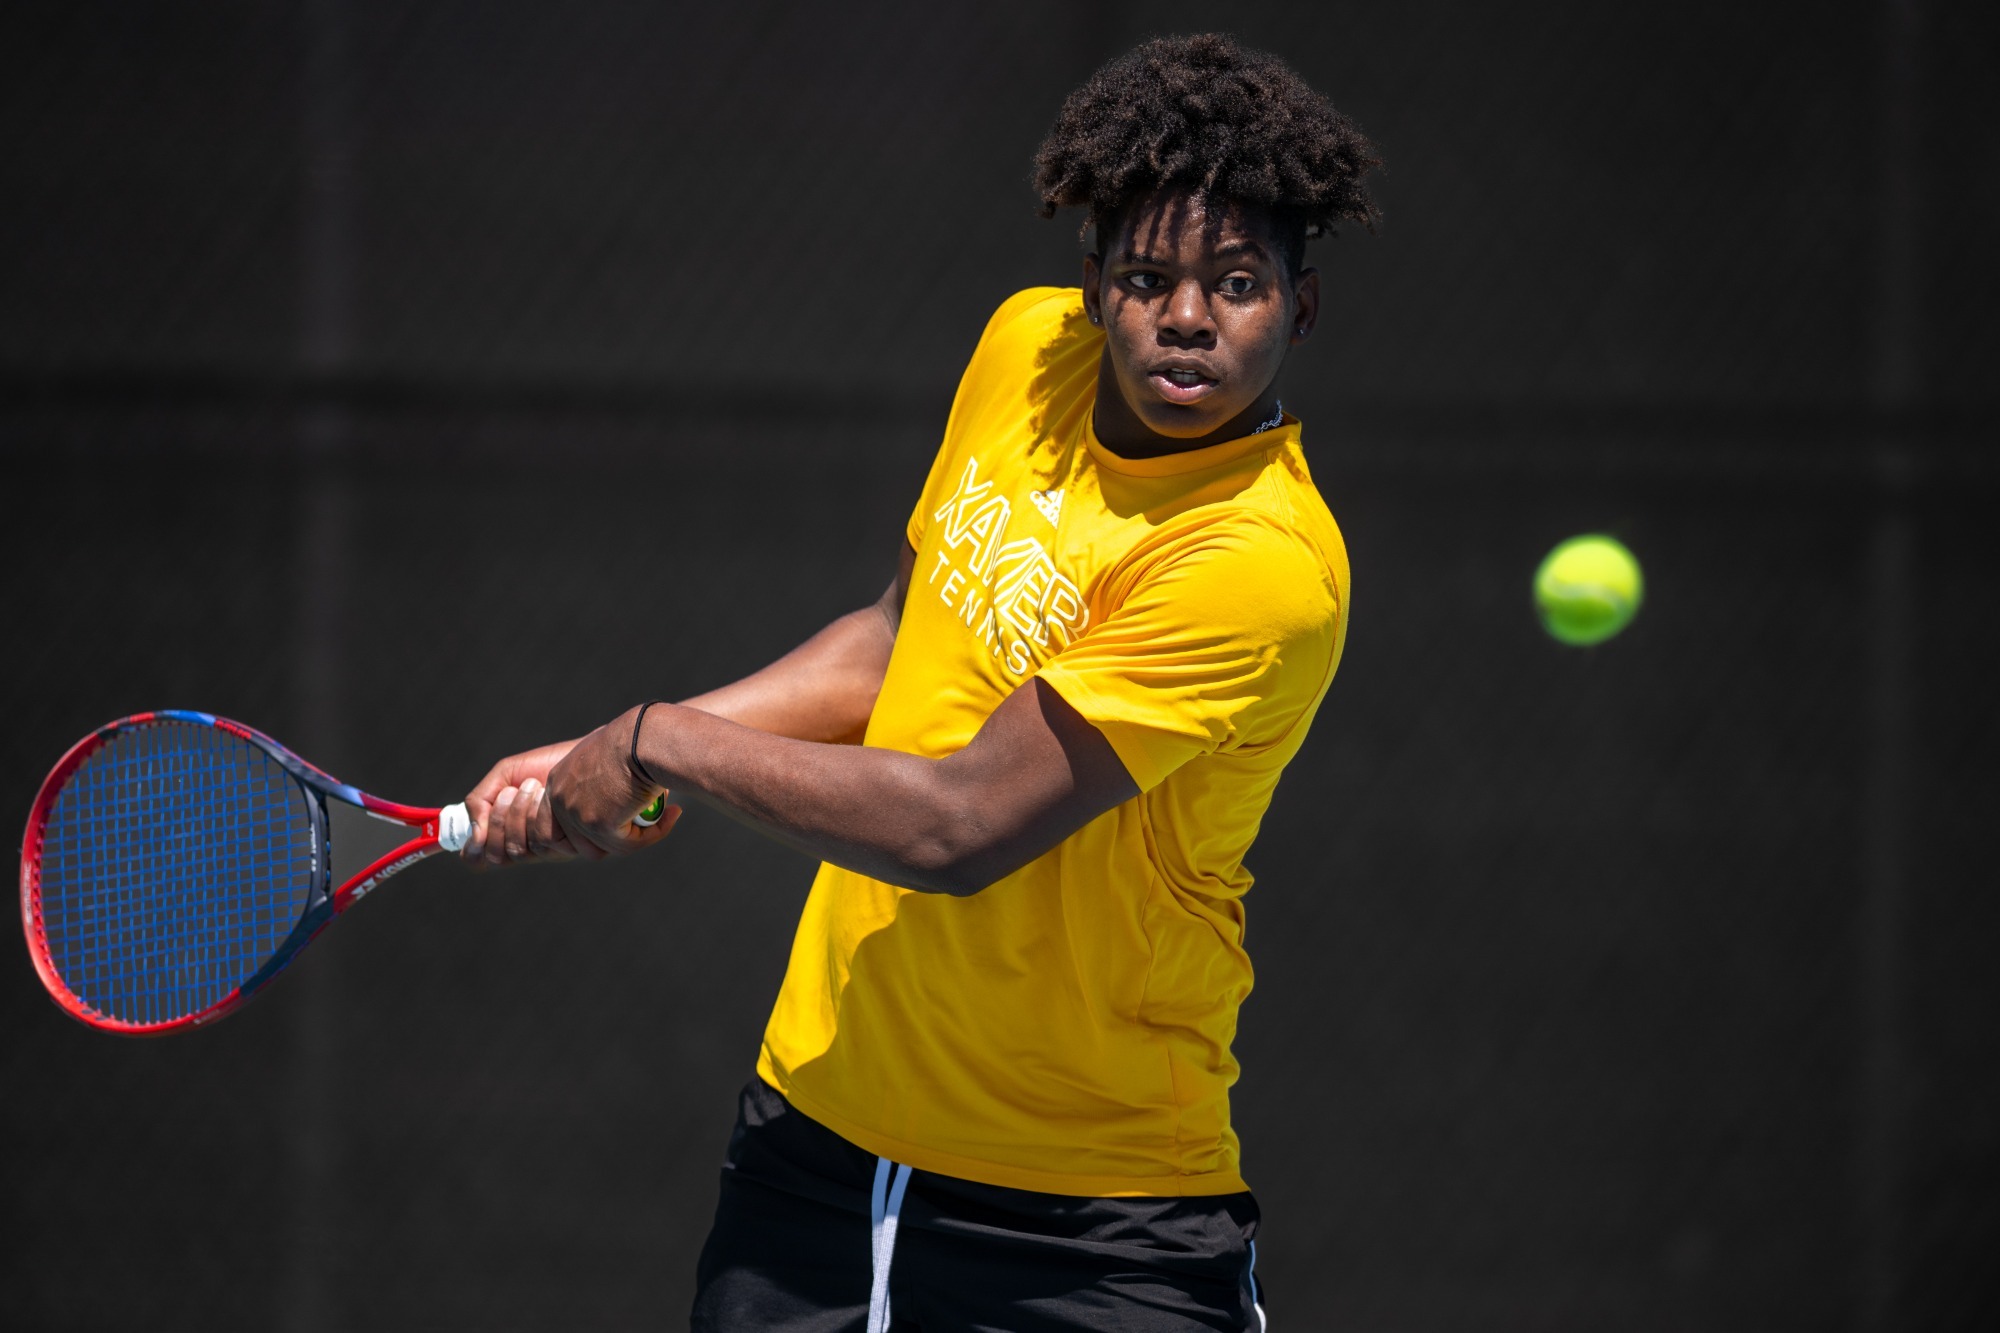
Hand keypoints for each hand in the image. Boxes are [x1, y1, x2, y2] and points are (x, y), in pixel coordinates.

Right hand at [460, 739, 584, 866]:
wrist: (585, 755)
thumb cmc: (546, 764)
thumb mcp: (506, 775)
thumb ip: (480, 800)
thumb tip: (473, 837)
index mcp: (508, 833)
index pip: (481, 860)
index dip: (472, 853)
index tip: (472, 836)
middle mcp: (528, 847)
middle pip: (497, 856)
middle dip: (498, 819)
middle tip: (511, 791)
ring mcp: (550, 850)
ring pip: (519, 850)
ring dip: (519, 812)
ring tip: (533, 785)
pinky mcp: (572, 846)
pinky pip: (543, 843)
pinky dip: (537, 813)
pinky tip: (548, 793)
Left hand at [543, 710, 682, 857]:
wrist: (646, 735)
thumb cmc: (635, 737)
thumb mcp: (609, 756)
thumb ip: (603, 781)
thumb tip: (617, 802)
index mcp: (558, 781)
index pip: (560, 826)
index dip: (590, 833)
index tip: (620, 824)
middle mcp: (560, 799)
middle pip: (580, 843)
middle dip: (613, 841)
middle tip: (643, 826)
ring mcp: (576, 814)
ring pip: (606, 848)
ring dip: (635, 839)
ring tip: (661, 818)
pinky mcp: (599, 825)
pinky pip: (628, 844)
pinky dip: (652, 835)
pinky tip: (670, 815)